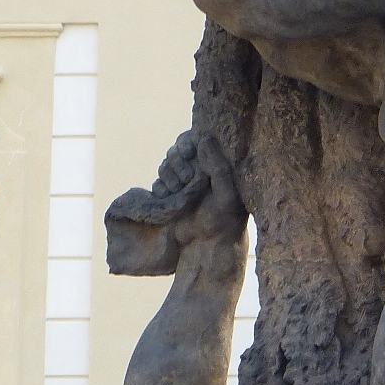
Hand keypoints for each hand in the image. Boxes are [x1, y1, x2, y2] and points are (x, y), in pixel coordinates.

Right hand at [154, 131, 246, 248]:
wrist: (208, 247)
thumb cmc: (225, 220)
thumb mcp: (227, 193)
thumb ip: (218, 166)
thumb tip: (204, 137)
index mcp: (216, 164)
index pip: (196, 139)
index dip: (187, 142)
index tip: (188, 153)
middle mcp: (199, 170)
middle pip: (177, 150)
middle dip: (177, 162)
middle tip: (186, 179)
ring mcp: (183, 182)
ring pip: (166, 165)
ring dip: (168, 175)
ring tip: (178, 191)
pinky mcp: (170, 195)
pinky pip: (158, 183)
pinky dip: (160, 188)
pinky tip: (169, 197)